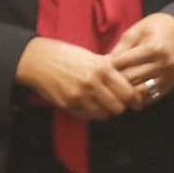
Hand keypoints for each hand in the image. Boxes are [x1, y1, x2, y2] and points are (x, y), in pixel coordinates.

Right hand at [15, 37, 138, 120]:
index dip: (135, 100)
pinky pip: (88, 117)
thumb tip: (127, 82)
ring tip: (101, 103)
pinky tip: (88, 104)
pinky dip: (91, 113)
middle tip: (117, 102)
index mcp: (101, 68)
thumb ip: (108, 69)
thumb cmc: (64, 54)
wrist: (37, 60)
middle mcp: (92, 83)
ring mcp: (79, 96)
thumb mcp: (90, 56)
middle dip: (120, 106)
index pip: (127, 92)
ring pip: (104, 115)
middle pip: (118, 108)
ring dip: (105, 111)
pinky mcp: (68, 105)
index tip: (136, 102)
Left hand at [107, 12, 173, 110]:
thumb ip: (120, 48)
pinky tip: (125, 94)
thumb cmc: (154, 27)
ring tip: (110, 90)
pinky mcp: (169, 86)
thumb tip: (103, 63)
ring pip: (139, 92)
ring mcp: (168, 77)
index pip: (124, 63)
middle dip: (113, 81)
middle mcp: (163, 65)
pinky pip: (149, 97)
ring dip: (124, 93)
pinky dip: (136, 97)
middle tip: (99, 83)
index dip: (108, 66)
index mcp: (153, 49)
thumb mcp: (135, 31)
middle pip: (131, 79)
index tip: (95, 69)